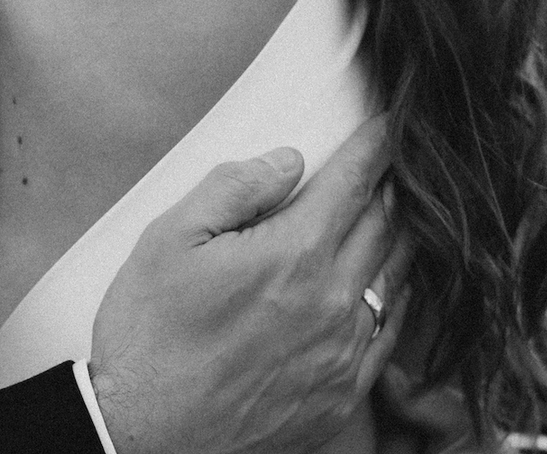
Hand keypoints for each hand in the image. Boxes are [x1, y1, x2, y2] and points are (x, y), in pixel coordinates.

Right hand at [87, 116, 407, 453]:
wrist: (145, 438)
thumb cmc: (148, 337)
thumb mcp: (169, 240)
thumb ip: (235, 188)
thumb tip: (290, 159)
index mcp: (295, 256)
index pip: (356, 182)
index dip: (377, 145)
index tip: (388, 124)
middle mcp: (334, 303)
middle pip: (387, 226)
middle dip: (391, 186)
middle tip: (392, 162)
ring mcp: (343, 354)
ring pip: (396, 278)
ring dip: (400, 239)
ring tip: (396, 215)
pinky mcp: (341, 396)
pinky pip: (389, 334)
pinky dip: (394, 298)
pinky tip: (385, 285)